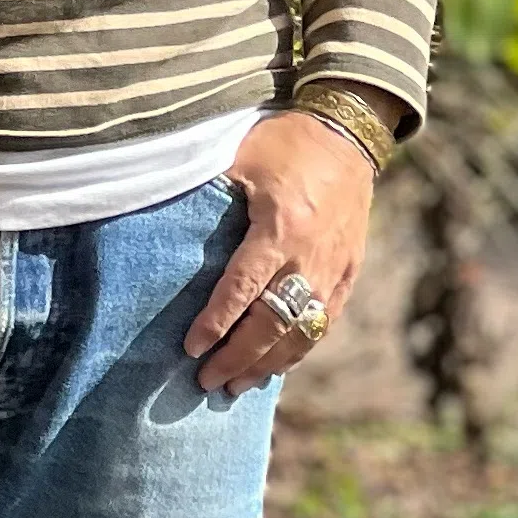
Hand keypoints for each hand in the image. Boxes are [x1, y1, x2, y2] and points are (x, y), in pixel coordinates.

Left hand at [183, 110, 379, 394]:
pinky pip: (324, 321)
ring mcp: (334, 267)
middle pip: (272, 323)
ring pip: (302, 331)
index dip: (216, 323)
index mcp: (280, 227)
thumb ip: (211, 196)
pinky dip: (300, 347)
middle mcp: (310, 255)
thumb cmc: (285, 141)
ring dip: (269, 364)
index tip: (191, 348)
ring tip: (238, 385)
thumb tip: (168, 223)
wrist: (348, 132)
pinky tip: (278, 364)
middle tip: (207, 381)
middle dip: (238, 357)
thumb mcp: (241, 158)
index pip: (242, 289)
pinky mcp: (349, 271)